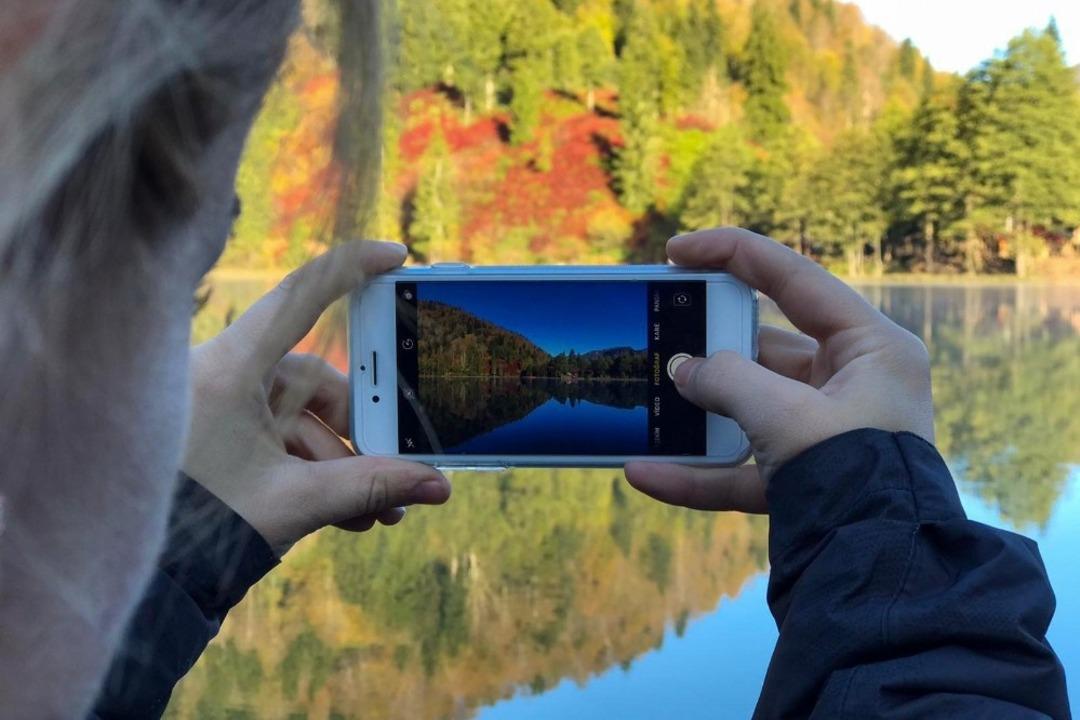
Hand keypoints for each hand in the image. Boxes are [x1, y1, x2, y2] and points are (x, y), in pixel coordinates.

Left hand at [184, 240, 450, 553]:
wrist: (147, 576)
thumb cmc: (202, 528)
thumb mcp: (297, 501)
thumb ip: (372, 486)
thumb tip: (437, 485)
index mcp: (231, 369)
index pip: (299, 297)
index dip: (351, 268)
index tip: (396, 255)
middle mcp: (224, 375)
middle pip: (315, 380)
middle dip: (360, 430)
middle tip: (400, 461)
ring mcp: (222, 405)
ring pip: (303, 418)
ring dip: (343, 463)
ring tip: (375, 509)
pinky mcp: (223, 433)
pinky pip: (283, 437)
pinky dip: (316, 469)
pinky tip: (347, 511)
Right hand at [625, 227, 933, 513]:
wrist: (880, 570)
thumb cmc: (851, 472)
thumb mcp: (781, 413)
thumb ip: (725, 378)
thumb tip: (683, 370)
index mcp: (871, 348)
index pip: (794, 279)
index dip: (733, 254)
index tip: (676, 252)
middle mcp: (854, 385)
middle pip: (766, 349)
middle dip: (709, 348)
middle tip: (662, 332)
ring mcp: (828, 435)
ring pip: (749, 410)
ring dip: (698, 413)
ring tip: (648, 401)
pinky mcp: (806, 479)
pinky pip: (744, 469)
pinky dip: (698, 473)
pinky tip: (646, 474)